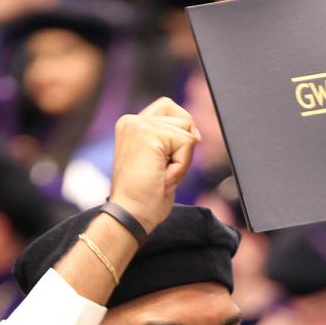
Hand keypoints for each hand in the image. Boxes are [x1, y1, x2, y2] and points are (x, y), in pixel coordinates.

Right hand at [108, 96, 200, 233]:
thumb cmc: (144, 197)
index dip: (181, 131)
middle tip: (162, 172)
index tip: (170, 159)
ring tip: (161, 177)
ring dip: (182, 160)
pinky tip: (163, 180)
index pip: (169, 108)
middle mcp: (132, 120)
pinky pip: (187, 144)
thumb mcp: (157, 162)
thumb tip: (195, 133)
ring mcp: (139, 125)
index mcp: (131, 125)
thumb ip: (170, 141)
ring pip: (187, 131)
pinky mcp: (149, 135)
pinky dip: (182, 167)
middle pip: (182, 117)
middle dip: (183, 148)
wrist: (130, 216)